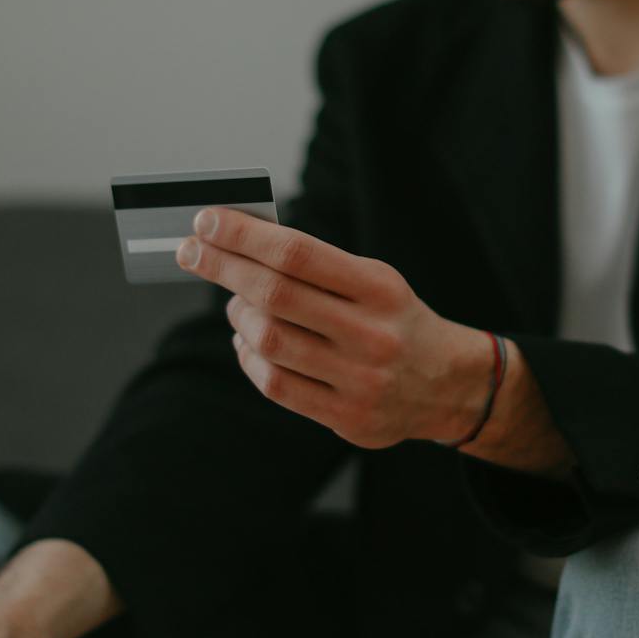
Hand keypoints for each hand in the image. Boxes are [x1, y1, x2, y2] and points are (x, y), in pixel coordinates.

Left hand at [175, 208, 491, 448]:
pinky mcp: (346, 417)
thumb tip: (237, 244)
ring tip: (237, 305)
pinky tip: (248, 344)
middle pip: (275, 295)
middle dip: (222, 268)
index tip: (206, 220)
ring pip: (269, 341)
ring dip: (238, 316)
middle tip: (190, 251)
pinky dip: (249, 358)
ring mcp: (359, 380)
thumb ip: (315, 267)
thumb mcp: (373, 280)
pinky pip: (276, 384)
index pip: (297, 253)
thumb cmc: (393, 319)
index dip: (243, 235)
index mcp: (379, 287)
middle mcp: (371, 333)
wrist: (448, 384)